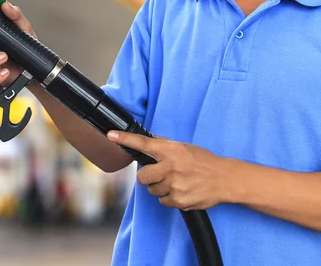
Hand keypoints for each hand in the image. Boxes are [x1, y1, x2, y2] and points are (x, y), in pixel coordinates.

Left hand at [107, 131, 234, 210]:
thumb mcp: (184, 147)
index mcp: (171, 151)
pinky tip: (181, 190)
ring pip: (152, 190)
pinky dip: (168, 198)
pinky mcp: (178, 200)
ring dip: (160, 187)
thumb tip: (146, 138)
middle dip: (148, 176)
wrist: (225, 179)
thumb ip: (163, 144)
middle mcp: (171, 167)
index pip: (143, 143)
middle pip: (142, 176)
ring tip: (177, 182)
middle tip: (161, 174)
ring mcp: (174, 185)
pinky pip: (162, 201)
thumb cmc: (203, 161)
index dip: (125, 139)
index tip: (111, 135)